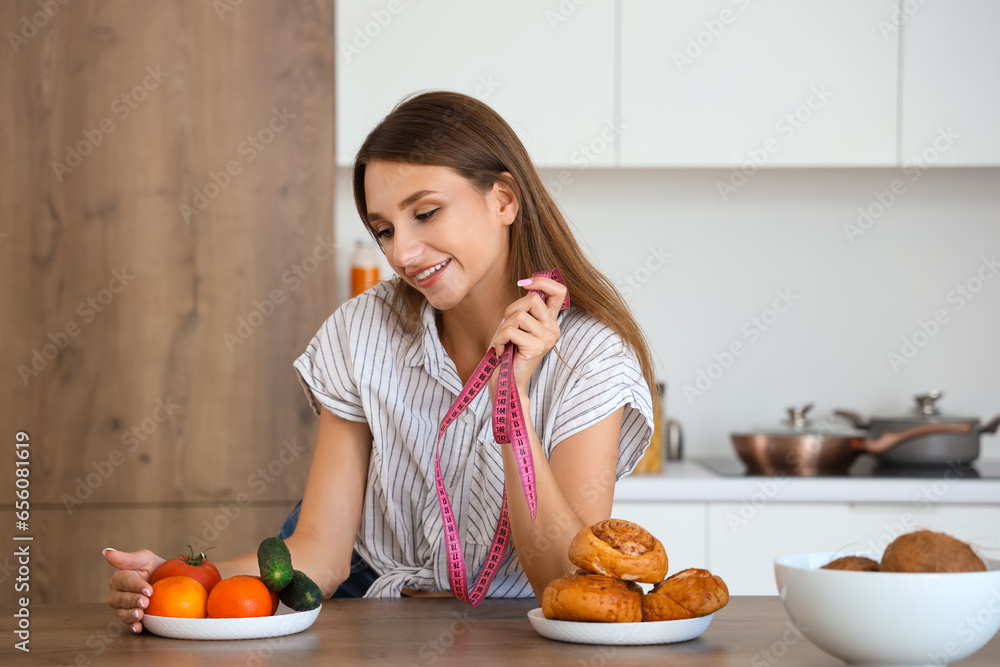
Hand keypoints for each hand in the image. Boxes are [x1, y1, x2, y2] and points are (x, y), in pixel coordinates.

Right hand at [104, 547, 164, 632]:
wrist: (169, 584)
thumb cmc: (155, 568)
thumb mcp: (145, 559)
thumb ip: (127, 558)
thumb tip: (106, 552)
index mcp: (119, 577)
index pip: (124, 581)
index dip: (135, 586)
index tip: (149, 590)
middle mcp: (117, 593)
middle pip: (120, 599)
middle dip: (132, 601)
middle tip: (146, 602)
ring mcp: (122, 607)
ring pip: (121, 612)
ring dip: (130, 615)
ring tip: (140, 615)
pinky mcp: (130, 618)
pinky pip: (127, 624)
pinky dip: (132, 626)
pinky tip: (138, 627)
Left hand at [490, 275, 567, 397]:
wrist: (505, 382)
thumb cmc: (507, 353)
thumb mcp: (516, 325)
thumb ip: (524, 308)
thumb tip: (527, 285)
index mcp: (550, 322)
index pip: (559, 291)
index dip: (542, 281)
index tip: (524, 283)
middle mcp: (553, 329)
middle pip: (532, 299)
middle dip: (511, 310)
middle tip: (506, 329)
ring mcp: (547, 338)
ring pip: (519, 315)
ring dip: (503, 328)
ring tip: (504, 342)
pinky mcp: (537, 347)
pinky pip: (511, 331)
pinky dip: (499, 340)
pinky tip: (501, 351)